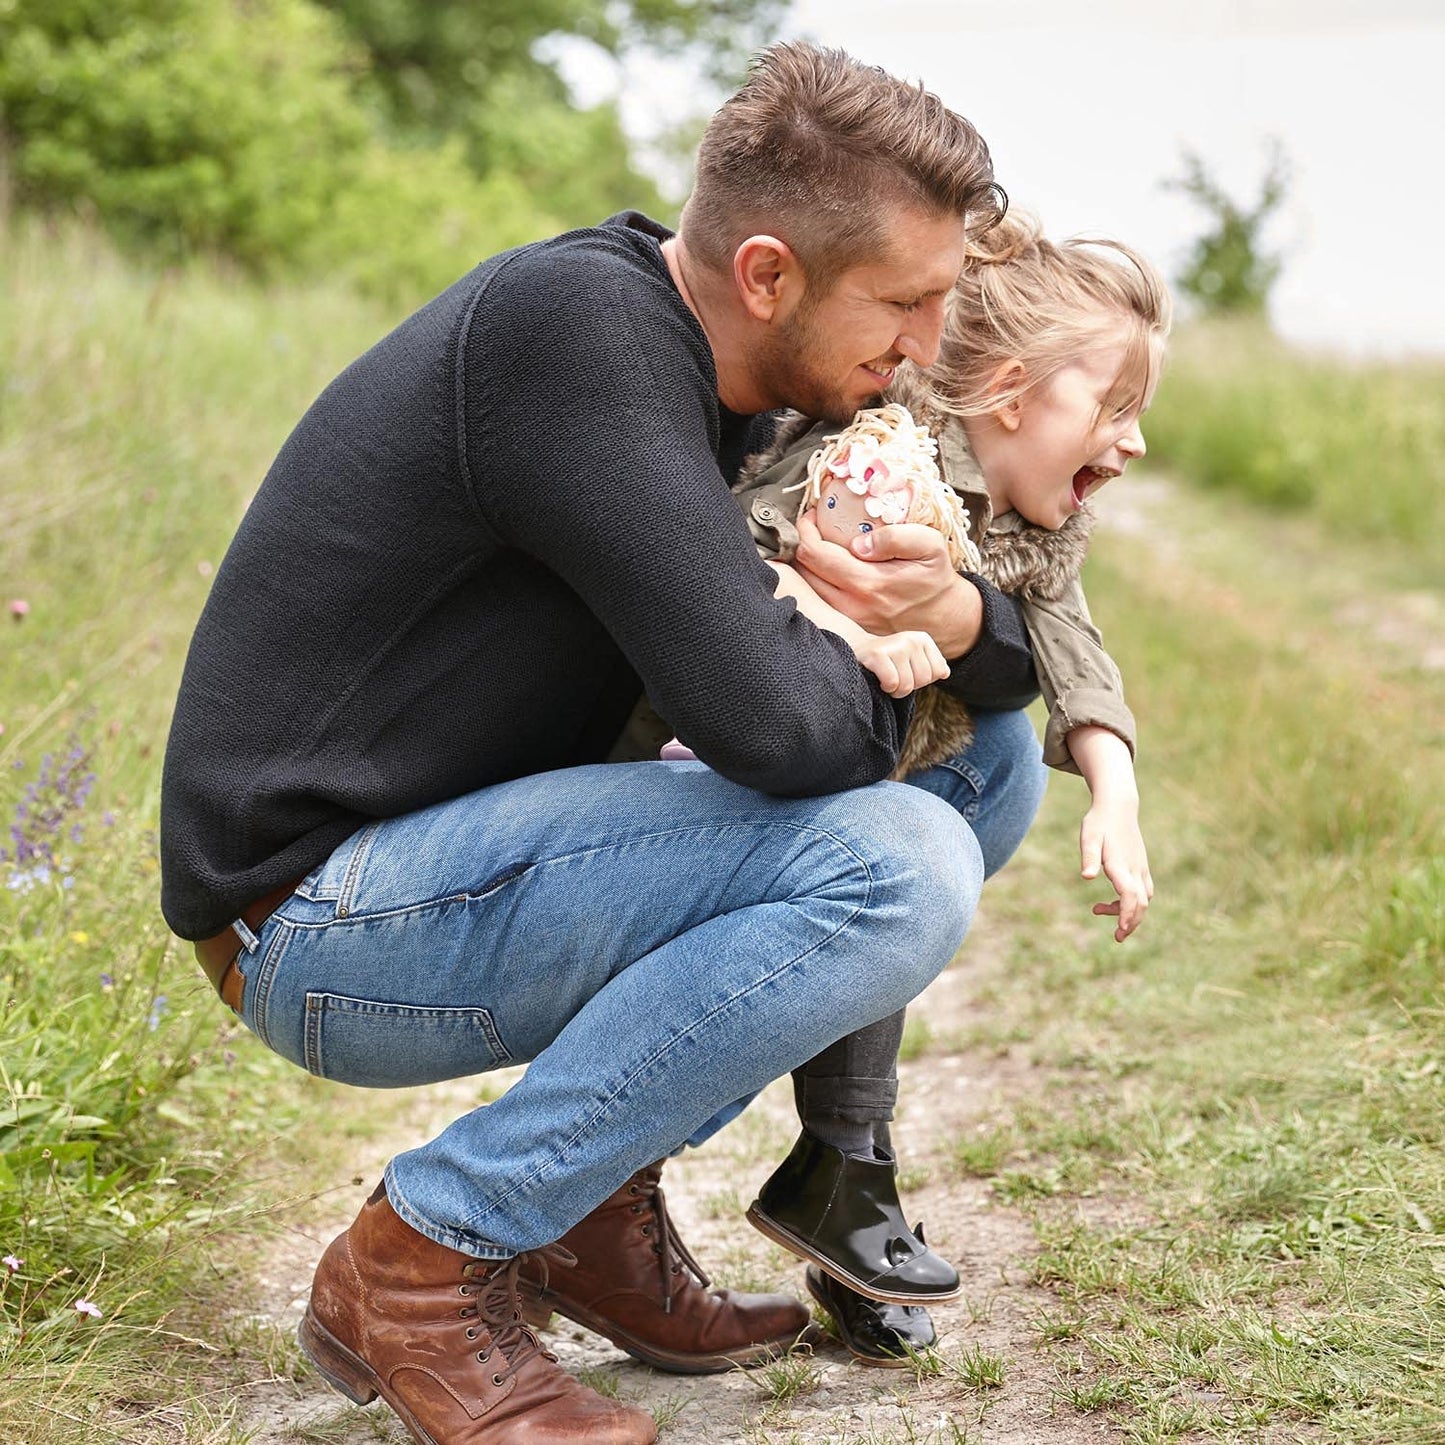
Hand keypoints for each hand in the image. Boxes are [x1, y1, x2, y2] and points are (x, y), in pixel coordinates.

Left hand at [793, 511, 980, 653]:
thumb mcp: (930, 546)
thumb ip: (895, 538)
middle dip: (803, 544)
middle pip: (802, 572)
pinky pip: (819, 600)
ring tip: (823, 545)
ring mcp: (848, 620)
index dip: (806, 529)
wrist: (945, 617)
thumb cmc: (936, 579)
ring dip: (808, 563)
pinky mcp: (848, 626)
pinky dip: (818, 580)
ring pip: (807, 587)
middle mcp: (852, 605)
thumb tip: (858, 542)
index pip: (814, 554)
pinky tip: (831, 567)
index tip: (815, 515)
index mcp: (869, 583)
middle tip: (817, 527)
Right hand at [853, 630, 950, 698]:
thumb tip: (945, 673)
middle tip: (896, 677)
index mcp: (923, 640)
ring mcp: (894, 645)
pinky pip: (892, 683)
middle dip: (909, 686)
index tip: (908, 672)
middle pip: (923, 680)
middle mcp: (911, 640)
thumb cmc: (889, 661)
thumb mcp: (913, 660)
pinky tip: (878, 678)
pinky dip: (885, 687)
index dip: (922, 679)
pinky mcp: (877, 654)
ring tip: (887, 679)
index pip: (939, 672)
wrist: (856, 651)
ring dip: (895, 690)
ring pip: (907, 685)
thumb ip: (933, 666)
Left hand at [1080, 797, 1152, 941]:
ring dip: (1131, 913)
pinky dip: (1135, 902)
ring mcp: (1140, 868)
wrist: (1118, 806)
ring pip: (1144, 899)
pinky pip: (1144, 891)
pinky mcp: (1140, 866)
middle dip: (1131, 922)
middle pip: (1141, 903)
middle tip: (1116, 937)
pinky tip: (1116, 901)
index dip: (1126, 914)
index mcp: (1121, 865)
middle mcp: (1135, 869)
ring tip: (1098, 910)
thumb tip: (1086, 876)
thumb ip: (1089, 857)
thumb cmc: (1099, 822)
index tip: (1120, 930)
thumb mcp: (1089, 837)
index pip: (1130, 895)